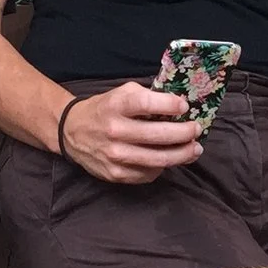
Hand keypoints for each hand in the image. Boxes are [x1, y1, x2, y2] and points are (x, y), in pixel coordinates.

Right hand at [61, 81, 203, 184]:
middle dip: (184, 133)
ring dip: (182, 155)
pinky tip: (168, 159)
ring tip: (194, 149)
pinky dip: (162, 167)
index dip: (170, 105)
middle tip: (196, 130)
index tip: (184, 107)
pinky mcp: (115, 173)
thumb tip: (179, 106)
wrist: (72, 132)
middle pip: (159, 135)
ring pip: (158, 159)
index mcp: (116, 105)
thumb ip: (147, 96)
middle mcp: (114, 130)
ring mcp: (115, 155)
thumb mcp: (121, 93)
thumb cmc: (104, 110)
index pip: (147, 104)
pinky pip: (148, 174)